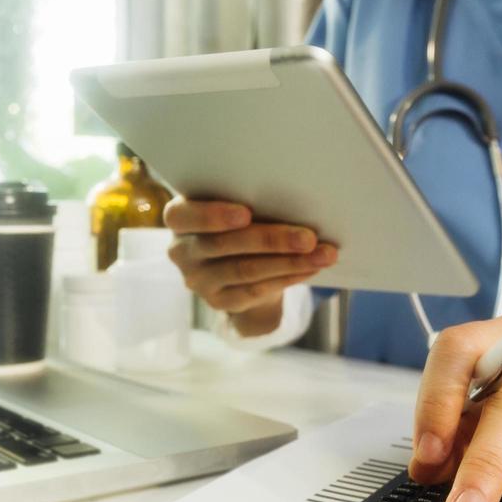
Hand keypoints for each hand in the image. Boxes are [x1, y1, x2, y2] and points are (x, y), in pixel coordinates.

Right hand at [165, 198, 337, 336]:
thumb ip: (248, 200)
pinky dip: (286, 278)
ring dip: (288, 262)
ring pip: (245, 270)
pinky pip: (255, 291)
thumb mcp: (234, 204)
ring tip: (322, 254)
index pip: (184, 216)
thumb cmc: (238, 220)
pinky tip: (310, 269)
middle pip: (224, 244)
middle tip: (308, 237)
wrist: (234, 262)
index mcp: (180, 218)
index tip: (246, 213)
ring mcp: (198, 280)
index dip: (213, 215)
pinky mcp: (219, 302)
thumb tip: (294, 200)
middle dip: (271, 240)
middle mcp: (182, 251)